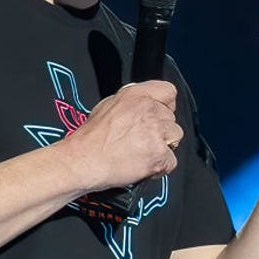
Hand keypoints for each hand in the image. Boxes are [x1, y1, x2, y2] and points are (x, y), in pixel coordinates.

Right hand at [59, 80, 183, 190]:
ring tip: (142, 153)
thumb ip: (131, 101)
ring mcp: (156, 131)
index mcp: (136, 95)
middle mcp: (149, 109)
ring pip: (175, 137)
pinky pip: (171, 161)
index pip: (168, 91)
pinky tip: (143, 166)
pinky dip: (160, 167)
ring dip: (163, 147)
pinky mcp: (159, 154)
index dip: (165, 105)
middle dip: (161, 130)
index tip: (159, 115)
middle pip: (172, 118)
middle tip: (142, 140)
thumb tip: (144, 102)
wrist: (83, 161)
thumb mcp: (107, 105)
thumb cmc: (90, 138)